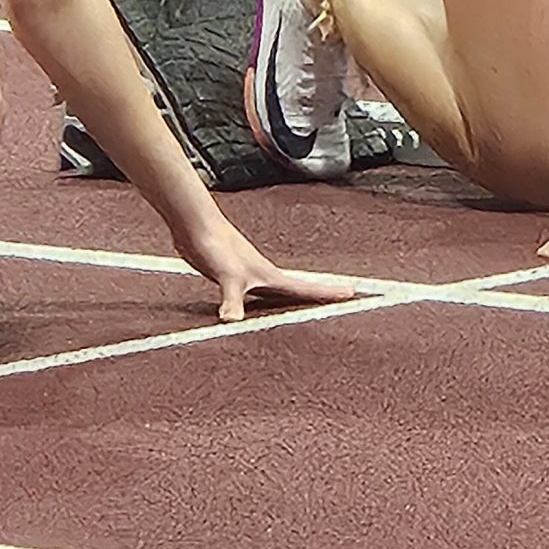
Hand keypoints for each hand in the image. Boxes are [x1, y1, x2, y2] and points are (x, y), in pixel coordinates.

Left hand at [181, 218, 354, 322]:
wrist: (196, 226)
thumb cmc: (215, 245)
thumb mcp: (227, 276)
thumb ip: (231, 300)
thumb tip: (231, 322)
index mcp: (270, 276)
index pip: (306, 288)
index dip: (329, 292)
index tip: (352, 293)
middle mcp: (265, 276)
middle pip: (299, 290)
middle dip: (320, 296)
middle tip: (341, 298)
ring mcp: (250, 276)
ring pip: (279, 293)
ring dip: (295, 299)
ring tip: (308, 307)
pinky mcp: (234, 278)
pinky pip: (258, 295)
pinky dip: (266, 303)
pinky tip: (259, 309)